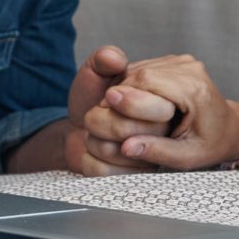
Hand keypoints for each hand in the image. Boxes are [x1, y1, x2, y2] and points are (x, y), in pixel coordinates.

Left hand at [62, 44, 163, 174]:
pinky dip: (89, 161)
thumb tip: (115, 59)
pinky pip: (105, 172)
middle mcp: (162, 131)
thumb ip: (104, 59)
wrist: (76, 127)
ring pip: (116, 151)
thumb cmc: (92, 97)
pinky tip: (95, 153)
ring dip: (94, 141)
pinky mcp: (133, 179)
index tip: (107, 98)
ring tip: (96, 134)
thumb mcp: (95, 72)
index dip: (116, 99)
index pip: (143, 102)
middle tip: (94, 116)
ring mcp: (150, 158)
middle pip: (126, 129)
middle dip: (99, 120)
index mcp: (160, 101)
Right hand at [74, 53, 238, 175]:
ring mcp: (184, 62)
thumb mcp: (188, 157)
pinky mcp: (176, 61)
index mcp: (195, 90)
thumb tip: (127, 148)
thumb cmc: (212, 144)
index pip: (148, 82)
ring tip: (119, 111)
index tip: (106, 107)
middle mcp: (190, 69)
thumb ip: (158, 152)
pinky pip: (145, 68)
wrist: (231, 128)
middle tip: (106, 114)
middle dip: (121, 94)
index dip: (125, 96)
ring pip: (140, 69)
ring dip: (125, 89)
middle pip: (141, 73)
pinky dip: (133, 85)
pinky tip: (131, 102)